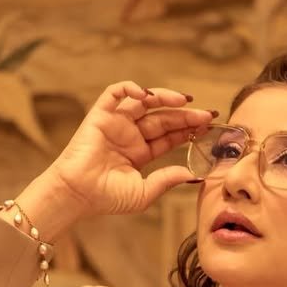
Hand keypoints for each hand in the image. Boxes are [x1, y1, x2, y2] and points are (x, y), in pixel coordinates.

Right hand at [37, 81, 215, 219]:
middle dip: (185, 114)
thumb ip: (167, 179)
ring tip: (184, 100)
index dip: (189, 129)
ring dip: (164, 97)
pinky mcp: (100, 115)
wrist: (77, 194)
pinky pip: (115, 93)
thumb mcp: (144, 192)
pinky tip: (146, 94)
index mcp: (140, 152)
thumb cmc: (106, 198)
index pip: (170, 136)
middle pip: (163, 118)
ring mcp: (116, 123)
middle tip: (206, 114)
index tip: (209, 127)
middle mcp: (130, 135)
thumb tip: (193, 174)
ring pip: (144, 102)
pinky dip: (130, 88)